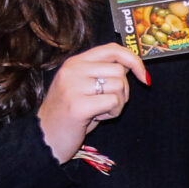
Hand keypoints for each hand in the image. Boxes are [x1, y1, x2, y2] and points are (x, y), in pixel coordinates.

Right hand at [39, 42, 149, 163]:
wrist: (45, 138)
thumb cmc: (69, 115)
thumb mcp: (83, 87)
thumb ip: (102, 73)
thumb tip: (131, 65)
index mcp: (75, 62)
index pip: (112, 49)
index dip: (133, 60)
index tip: (143, 76)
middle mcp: (73, 70)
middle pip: (119, 70)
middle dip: (123, 91)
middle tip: (108, 104)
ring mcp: (74, 87)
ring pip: (119, 86)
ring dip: (117, 104)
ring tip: (100, 112)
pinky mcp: (78, 106)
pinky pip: (114, 102)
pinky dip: (113, 113)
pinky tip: (98, 118)